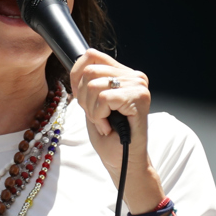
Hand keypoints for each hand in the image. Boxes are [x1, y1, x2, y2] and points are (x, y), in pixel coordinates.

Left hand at [69, 49, 163, 215]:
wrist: (122, 160)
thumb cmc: (108, 134)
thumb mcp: (93, 102)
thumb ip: (88, 82)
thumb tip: (76, 65)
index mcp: (123, 73)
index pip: (90, 55)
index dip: (76, 75)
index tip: (81, 98)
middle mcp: (134, 76)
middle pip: (88, 71)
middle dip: (83, 99)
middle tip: (96, 116)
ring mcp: (138, 86)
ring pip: (93, 86)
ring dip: (92, 110)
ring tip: (104, 122)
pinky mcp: (139, 99)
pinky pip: (104, 99)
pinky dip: (99, 116)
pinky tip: (109, 126)